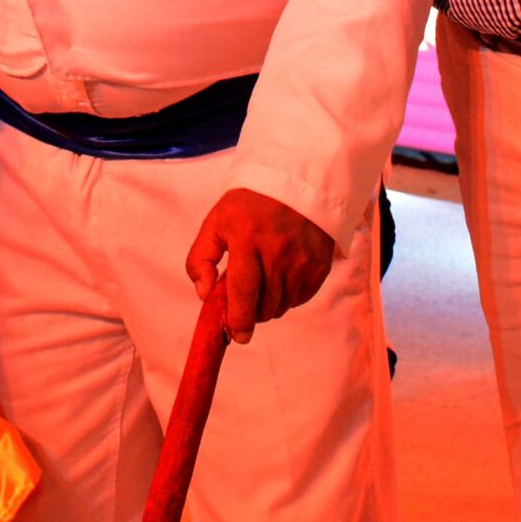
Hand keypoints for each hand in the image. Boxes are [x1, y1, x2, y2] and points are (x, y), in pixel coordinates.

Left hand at [184, 188, 334, 343]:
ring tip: (262, 281)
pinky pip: (299, 299)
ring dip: (268, 304)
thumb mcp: (216, 222)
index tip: (236, 336)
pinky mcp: (319, 267)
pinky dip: (287, 296)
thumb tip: (205, 294)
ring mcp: (302, 261)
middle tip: (244, 298)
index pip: (243, 291)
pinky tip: (280, 276)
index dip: (238, 319)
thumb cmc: (250, 206)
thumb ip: (201, 258)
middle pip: (263, 306)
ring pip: (281, 306)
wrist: (297, 185)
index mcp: (247, 239)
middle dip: (250, 311)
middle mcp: (278, 252)